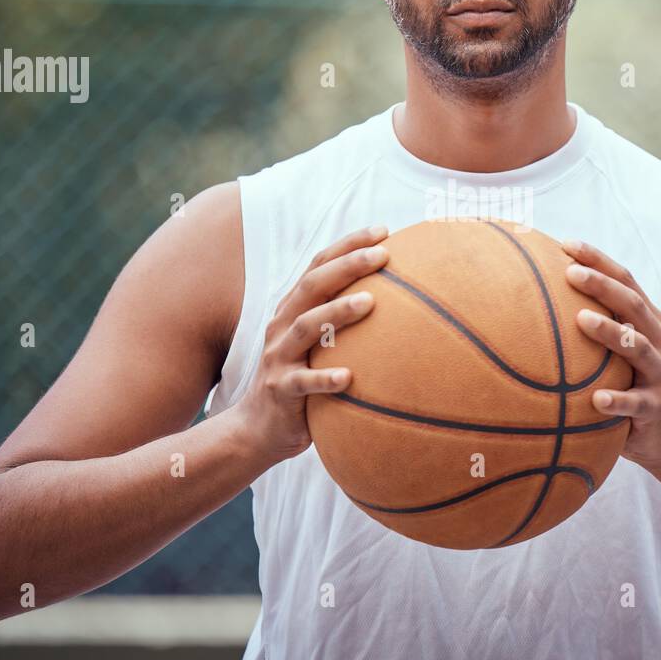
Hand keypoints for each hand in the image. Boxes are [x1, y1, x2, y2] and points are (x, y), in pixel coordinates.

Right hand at [237, 224, 388, 464]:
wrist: (258, 428)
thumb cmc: (302, 381)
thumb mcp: (318, 346)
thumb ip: (343, 322)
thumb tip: (402, 301)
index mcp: (293, 309)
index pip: (319, 265)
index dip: (348, 245)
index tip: (383, 230)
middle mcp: (282, 325)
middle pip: (312, 285)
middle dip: (347, 265)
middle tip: (383, 255)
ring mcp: (279, 357)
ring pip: (306, 327)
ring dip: (337, 312)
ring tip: (370, 301)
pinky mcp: (281, 390)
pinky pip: (303, 383)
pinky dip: (325, 378)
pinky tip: (350, 377)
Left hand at [562, 238, 660, 471]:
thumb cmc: (629, 384)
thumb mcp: (615, 353)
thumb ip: (591, 326)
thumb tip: (535, 296)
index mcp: (648, 323)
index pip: (626, 282)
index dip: (600, 261)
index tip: (567, 244)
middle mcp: (659, 342)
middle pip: (634, 306)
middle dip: (603, 286)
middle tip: (571, 272)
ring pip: (638, 348)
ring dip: (610, 332)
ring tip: (581, 319)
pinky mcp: (657, 408)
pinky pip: (635, 403)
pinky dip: (617, 400)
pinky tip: (595, 400)